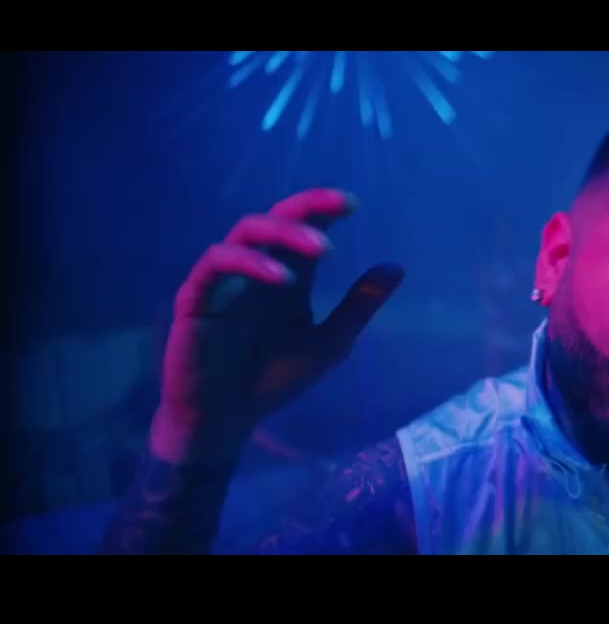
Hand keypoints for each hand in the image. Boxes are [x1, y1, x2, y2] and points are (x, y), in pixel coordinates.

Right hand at [151, 188, 403, 463]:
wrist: (227, 419)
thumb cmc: (273, 379)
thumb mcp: (328, 344)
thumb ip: (358, 307)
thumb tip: (397, 267)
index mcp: (287, 276)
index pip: (304, 228)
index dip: (324, 208)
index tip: (353, 204)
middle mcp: (255, 269)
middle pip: (276, 217)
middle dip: (309, 205)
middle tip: (342, 205)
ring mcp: (225, 279)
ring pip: (247, 230)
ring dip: (287, 232)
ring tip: (324, 249)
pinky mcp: (197, 296)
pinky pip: (217, 263)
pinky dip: (251, 263)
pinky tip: (284, 279)